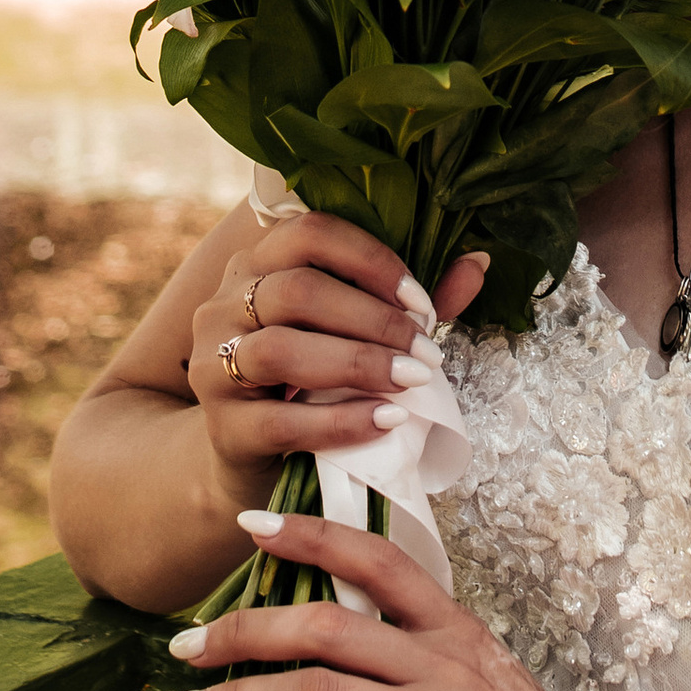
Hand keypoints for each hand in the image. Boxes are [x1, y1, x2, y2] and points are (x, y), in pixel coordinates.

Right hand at [185, 216, 489, 519]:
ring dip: (357, 363)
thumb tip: (478, 262)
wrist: (255, 456)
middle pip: (297, 290)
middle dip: (374, 320)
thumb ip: (410, 303)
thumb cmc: (314, 381)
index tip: (422, 305)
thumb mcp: (357, 335)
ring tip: (412, 381)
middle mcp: (226, 303)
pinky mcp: (221, 427)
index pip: (311, 233)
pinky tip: (386, 421)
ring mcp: (212, 364)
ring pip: (279, 349)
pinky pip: (280, 420)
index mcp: (259, 264)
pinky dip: (340, 421)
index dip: (373, 263)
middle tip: (427, 353)